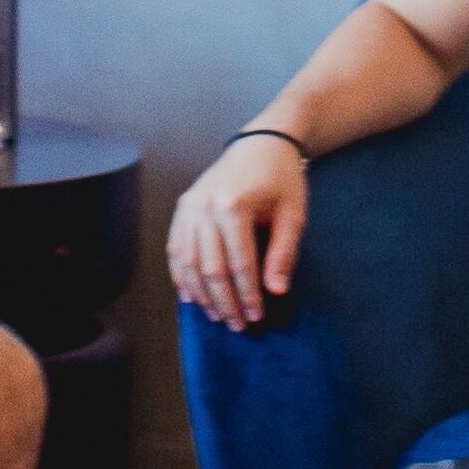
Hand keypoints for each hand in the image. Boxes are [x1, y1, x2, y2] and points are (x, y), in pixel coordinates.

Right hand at [166, 133, 307, 330]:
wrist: (261, 143)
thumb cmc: (281, 179)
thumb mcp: (293, 215)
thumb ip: (283, 254)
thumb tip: (275, 291)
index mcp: (233, 205)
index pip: (239, 264)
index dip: (248, 295)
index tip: (257, 317)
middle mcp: (204, 206)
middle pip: (210, 268)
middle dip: (225, 302)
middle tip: (238, 325)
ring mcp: (189, 206)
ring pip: (188, 263)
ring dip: (201, 295)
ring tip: (217, 316)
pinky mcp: (182, 207)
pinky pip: (175, 249)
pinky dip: (181, 275)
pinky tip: (192, 296)